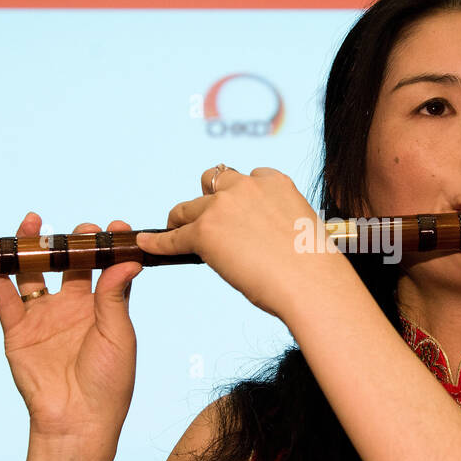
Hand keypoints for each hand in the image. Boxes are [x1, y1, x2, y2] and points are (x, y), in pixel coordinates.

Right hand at [0, 213, 142, 440]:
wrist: (77, 420)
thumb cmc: (108, 381)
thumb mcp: (118, 334)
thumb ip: (116, 295)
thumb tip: (128, 259)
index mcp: (101, 307)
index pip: (104, 267)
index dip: (108, 245)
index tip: (115, 227)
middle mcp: (71, 307)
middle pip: (67, 264)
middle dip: (70, 241)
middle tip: (78, 228)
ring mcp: (43, 317)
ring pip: (33, 274)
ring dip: (31, 248)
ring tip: (33, 223)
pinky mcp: (18, 331)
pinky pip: (5, 300)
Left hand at [134, 167, 345, 322]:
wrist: (311, 283)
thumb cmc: (314, 267)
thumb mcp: (301, 229)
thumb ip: (279, 222)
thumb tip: (265, 238)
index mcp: (275, 182)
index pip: (248, 177)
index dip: (237, 195)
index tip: (235, 209)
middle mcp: (247, 185)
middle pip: (213, 181)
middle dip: (208, 199)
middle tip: (204, 219)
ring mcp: (223, 207)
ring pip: (188, 206)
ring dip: (182, 218)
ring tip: (175, 231)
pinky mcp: (204, 232)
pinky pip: (173, 237)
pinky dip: (158, 241)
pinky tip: (146, 244)